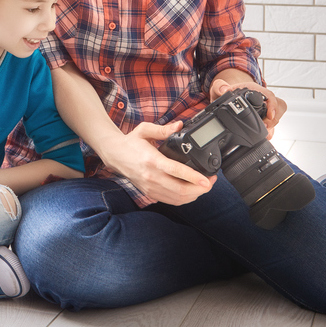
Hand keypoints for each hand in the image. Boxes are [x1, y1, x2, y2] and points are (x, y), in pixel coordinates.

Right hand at [100, 121, 215, 205]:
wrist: (114, 155)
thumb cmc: (130, 142)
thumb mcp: (144, 129)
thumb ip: (163, 128)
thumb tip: (180, 125)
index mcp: (152, 160)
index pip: (176, 171)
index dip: (194, 177)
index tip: (207, 179)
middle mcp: (151, 177)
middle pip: (180, 190)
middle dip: (200, 189)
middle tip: (211, 181)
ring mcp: (150, 187)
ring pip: (177, 198)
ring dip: (194, 195)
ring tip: (205, 186)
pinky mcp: (150, 193)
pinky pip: (171, 201)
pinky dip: (184, 199)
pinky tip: (192, 192)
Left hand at [209, 78, 286, 138]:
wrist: (229, 95)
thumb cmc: (227, 91)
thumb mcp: (220, 88)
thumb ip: (219, 87)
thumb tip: (223, 91)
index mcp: (254, 90)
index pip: (269, 95)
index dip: (273, 105)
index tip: (270, 115)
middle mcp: (262, 99)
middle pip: (279, 107)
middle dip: (274, 119)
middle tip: (266, 127)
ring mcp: (265, 109)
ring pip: (277, 117)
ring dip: (272, 126)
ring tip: (265, 133)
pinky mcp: (264, 118)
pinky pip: (272, 125)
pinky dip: (270, 131)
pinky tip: (264, 136)